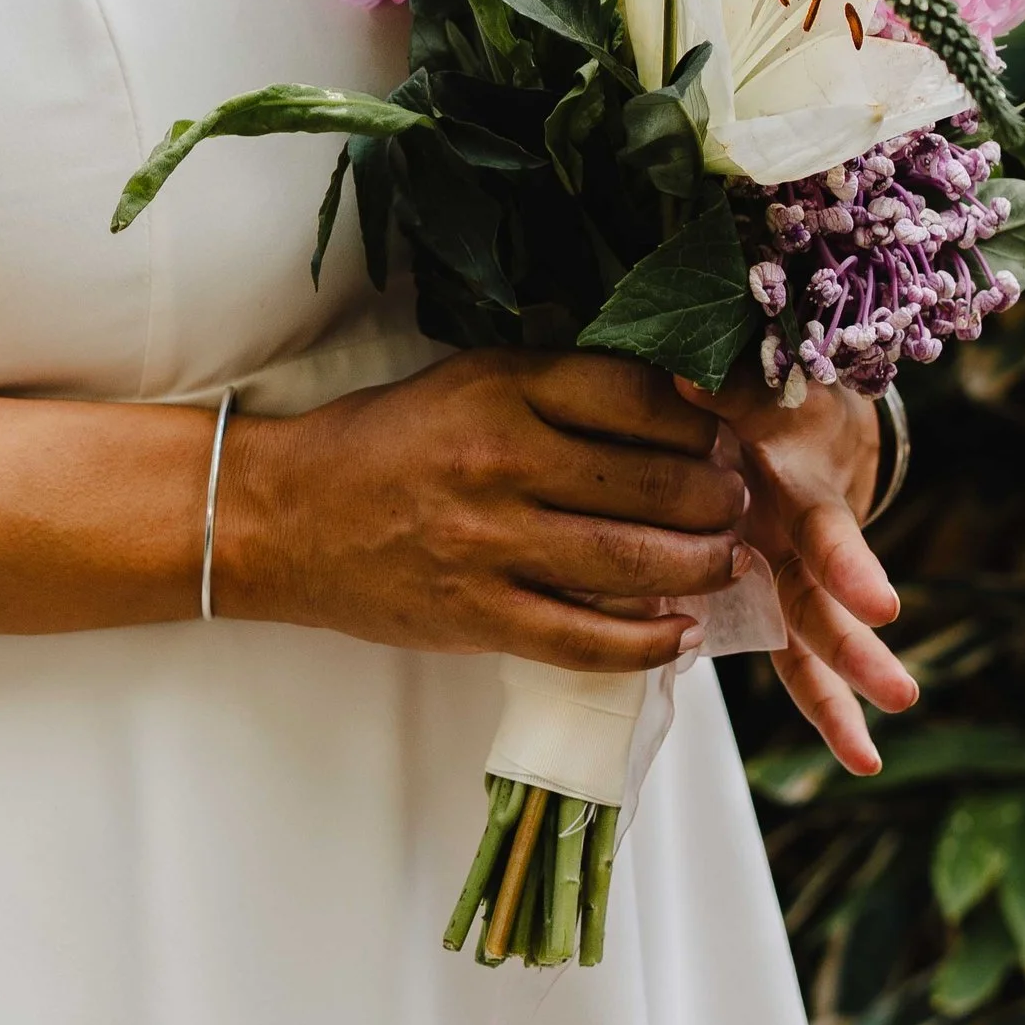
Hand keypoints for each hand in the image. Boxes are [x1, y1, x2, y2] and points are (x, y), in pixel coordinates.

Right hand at [224, 347, 746, 672]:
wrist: (282, 517)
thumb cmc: (381, 444)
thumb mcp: (464, 382)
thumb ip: (552, 390)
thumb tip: (669, 406)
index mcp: (500, 389)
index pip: (635, 396)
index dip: (699, 420)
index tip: (723, 435)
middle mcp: (501, 460)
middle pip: (652, 482)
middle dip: (718, 497)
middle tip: (741, 503)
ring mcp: (489, 544)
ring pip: (634, 561)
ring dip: (703, 566)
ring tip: (729, 562)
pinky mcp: (476, 615)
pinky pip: (586, 639)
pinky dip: (647, 642)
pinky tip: (681, 634)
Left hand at [684, 370, 919, 777]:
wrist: (804, 410)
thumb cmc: (772, 396)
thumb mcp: (759, 383)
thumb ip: (728, 388)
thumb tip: (683, 381)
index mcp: (801, 488)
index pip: (828, 530)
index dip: (849, 566)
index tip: (881, 607)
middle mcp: (804, 539)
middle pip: (829, 598)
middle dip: (856, 647)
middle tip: (896, 692)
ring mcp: (794, 574)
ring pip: (821, 640)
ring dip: (846, 693)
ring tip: (868, 759)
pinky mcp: (777, 598)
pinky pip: (800, 661)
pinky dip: (829, 708)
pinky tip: (861, 759)